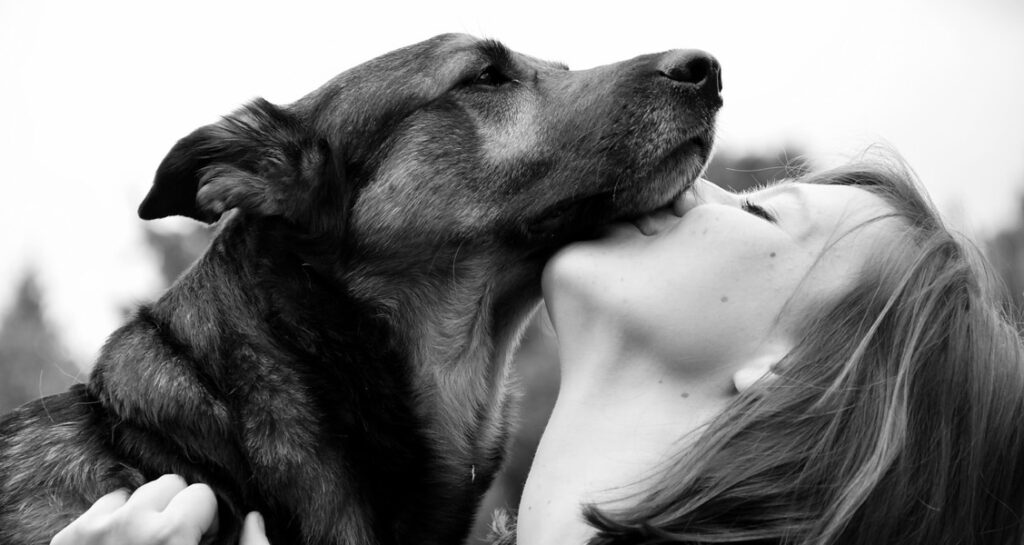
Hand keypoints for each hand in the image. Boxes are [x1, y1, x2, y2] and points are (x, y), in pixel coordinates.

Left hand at [51, 474, 216, 544]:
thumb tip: (252, 517)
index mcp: (169, 535)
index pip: (202, 494)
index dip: (206, 519)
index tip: (199, 541)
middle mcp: (129, 524)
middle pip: (167, 484)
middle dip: (174, 509)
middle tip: (172, 542)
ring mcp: (94, 530)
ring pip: (132, 494)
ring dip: (141, 514)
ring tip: (142, 544)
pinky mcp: (68, 538)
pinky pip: (101, 508)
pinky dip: (112, 523)